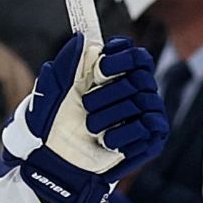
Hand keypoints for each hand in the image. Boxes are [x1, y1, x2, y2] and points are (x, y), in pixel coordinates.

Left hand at [2, 34, 167, 202]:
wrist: (54, 163)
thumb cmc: (52, 127)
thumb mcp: (51, 93)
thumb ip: (65, 64)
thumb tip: (80, 38)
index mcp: (114, 78)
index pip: (135, 56)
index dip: (122, 58)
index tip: (101, 68)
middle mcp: (135, 93)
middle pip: (140, 76)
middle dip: (109, 92)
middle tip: (87, 105)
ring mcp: (145, 115)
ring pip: (142, 101)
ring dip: (110, 115)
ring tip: (91, 127)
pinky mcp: (151, 139)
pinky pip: (147, 126)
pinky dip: (123, 134)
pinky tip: (106, 142)